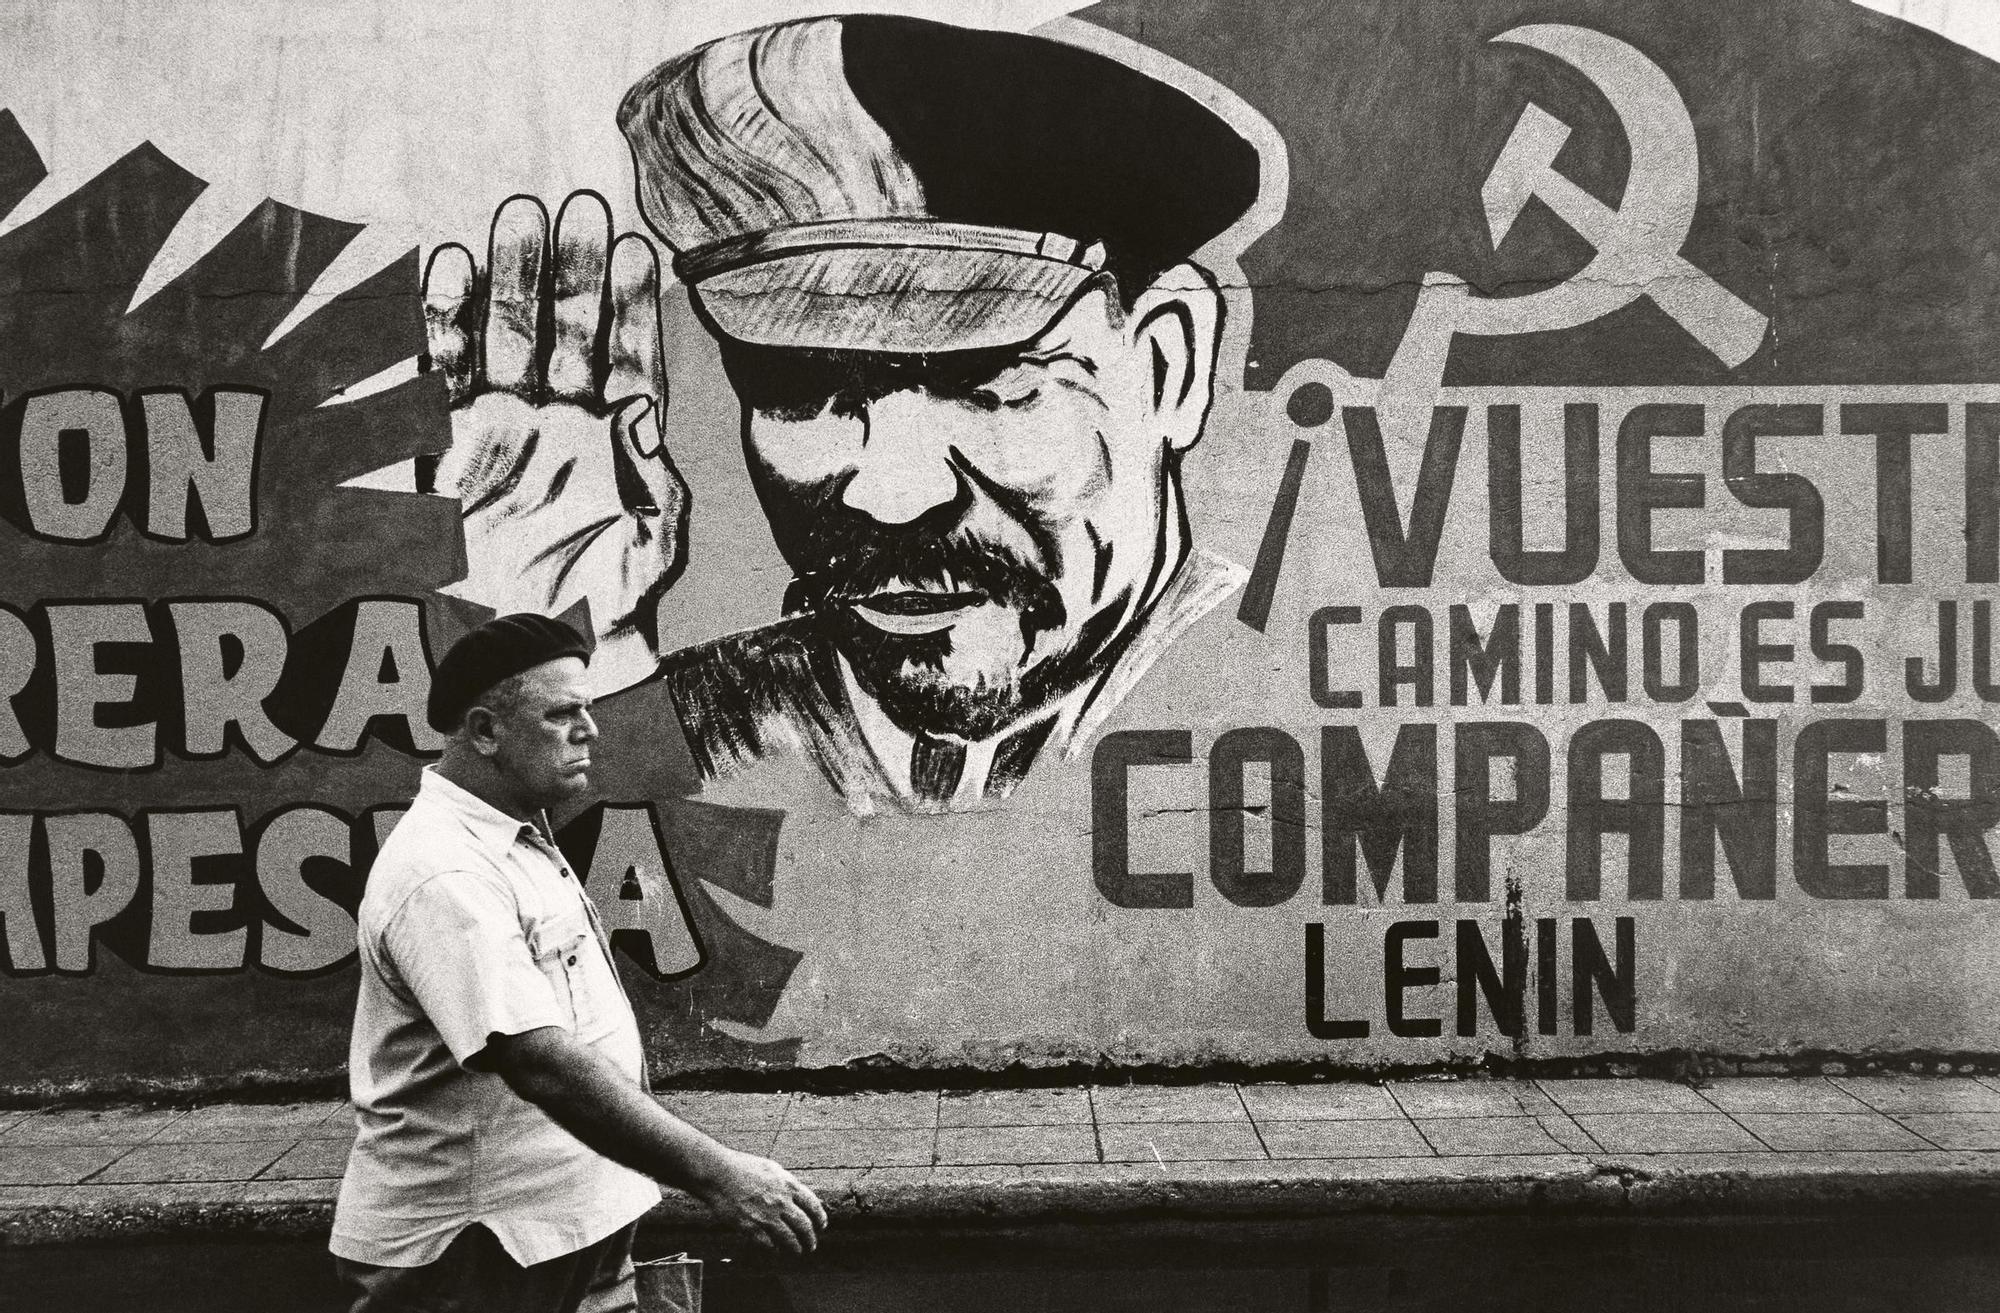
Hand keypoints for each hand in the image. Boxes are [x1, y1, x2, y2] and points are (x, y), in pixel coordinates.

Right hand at [423, 191, 688, 695]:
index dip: (633, 305)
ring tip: (520, 213)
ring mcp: (500, 430)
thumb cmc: (598, 615)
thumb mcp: (647, 554)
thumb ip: (656, 485)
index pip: (628, 358)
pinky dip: (441, 323)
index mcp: (612, 448)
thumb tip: (643, 412)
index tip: (639, 248)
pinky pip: (441, 372)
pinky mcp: (445, 445)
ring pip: (508, 335)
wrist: (520, 663)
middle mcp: (557, 427)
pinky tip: (447, 268)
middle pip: (568, 331)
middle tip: (578, 206)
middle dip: (573, 269)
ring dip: (513, 276)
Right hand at [689, 1148, 828, 1255]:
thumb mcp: (772, 1168)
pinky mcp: (750, 1227)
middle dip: (811, 1239)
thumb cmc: (743, 1167)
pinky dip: (774, 1249)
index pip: (814, 1206)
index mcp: (788, 1185)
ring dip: (796, 1248)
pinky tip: (775, 1250)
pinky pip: (768, 1245)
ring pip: (789, 1239)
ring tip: (797, 1252)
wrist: (718, 1172)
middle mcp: (781, 1201)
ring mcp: (766, 1215)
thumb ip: (787, 1183)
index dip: (820, 1219)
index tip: (821, 1226)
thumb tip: (800, 1195)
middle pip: (804, 1226)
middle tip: (811, 1245)